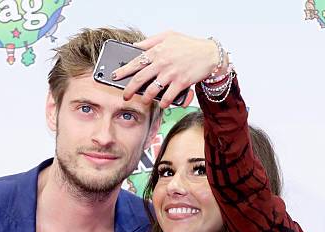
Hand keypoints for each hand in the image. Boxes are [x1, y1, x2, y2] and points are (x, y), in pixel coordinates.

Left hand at [111, 31, 227, 108]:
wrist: (210, 53)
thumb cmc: (189, 45)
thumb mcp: (169, 35)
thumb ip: (151, 41)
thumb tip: (136, 46)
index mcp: (157, 51)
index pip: (135, 62)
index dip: (123, 71)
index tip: (114, 76)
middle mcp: (162, 63)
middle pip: (140, 79)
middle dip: (129, 89)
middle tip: (125, 95)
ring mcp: (171, 74)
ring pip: (152, 90)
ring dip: (145, 98)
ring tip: (144, 101)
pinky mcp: (181, 83)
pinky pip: (167, 97)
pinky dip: (163, 103)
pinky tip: (162, 104)